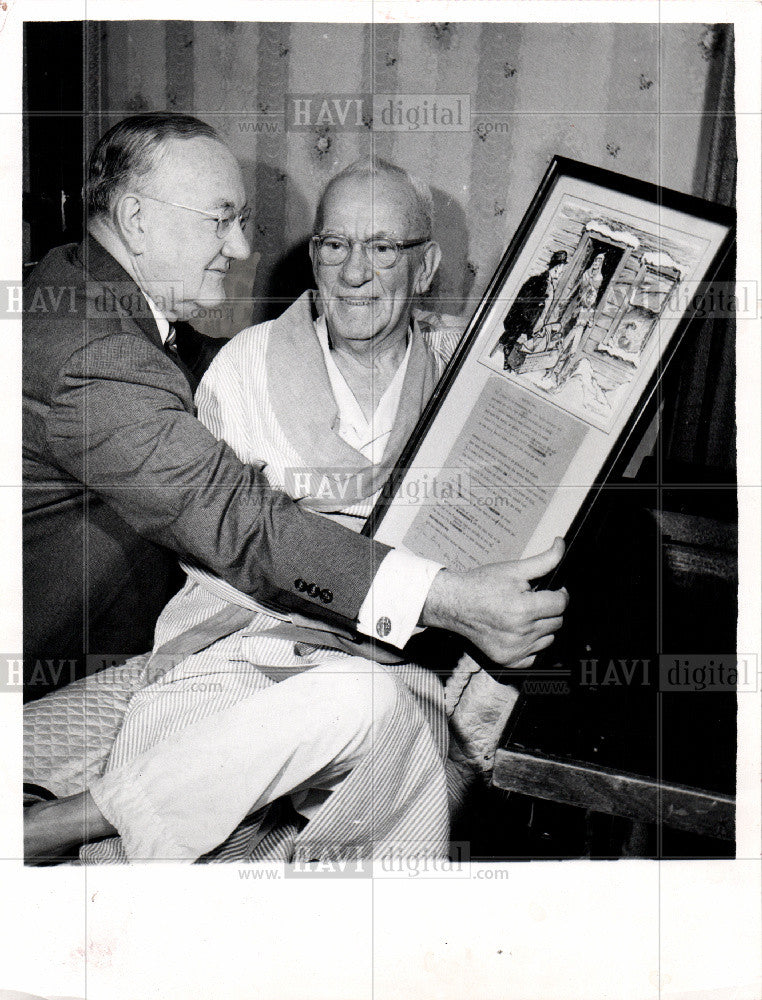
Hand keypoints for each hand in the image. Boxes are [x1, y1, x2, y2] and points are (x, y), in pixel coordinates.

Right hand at [421, 538, 567, 666]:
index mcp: (524, 609)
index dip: (559, 594)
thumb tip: (561, 544)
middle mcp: (521, 632)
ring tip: (523, 615)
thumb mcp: (513, 569)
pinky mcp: (508, 659)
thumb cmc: (482, 585)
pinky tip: (519, 631)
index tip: (551, 591)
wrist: (455, 603)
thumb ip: (544, 560)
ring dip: (542, 627)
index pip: (561, 604)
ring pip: (548, 639)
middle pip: (557, 622)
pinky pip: (535, 656)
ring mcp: (515, 649)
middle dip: (549, 610)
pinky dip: (531, 645)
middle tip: (531, 601)